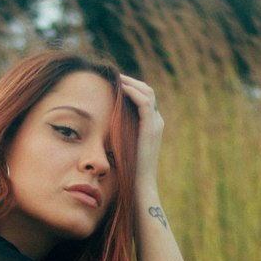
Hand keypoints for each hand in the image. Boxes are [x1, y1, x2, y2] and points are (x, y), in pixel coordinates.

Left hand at [119, 74, 163, 190]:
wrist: (140, 184)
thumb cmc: (128, 169)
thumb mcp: (123, 146)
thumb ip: (119, 133)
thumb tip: (103, 125)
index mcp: (151, 125)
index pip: (144, 97)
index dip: (131, 87)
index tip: (113, 84)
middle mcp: (157, 122)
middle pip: (147, 91)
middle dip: (131, 81)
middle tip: (113, 77)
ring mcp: (156, 124)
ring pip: (147, 92)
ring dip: (130, 83)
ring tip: (115, 79)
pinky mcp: (151, 128)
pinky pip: (144, 102)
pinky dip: (132, 92)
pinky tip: (119, 89)